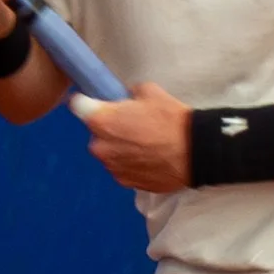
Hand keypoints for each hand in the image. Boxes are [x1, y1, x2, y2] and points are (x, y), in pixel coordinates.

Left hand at [72, 81, 191, 191]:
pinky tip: (148, 158)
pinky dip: (130, 163)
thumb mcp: (150, 91)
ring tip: (143, 144)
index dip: (88, 101)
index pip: (77, 106)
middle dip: (108, 128)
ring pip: (109, 152)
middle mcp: (100, 146)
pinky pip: (121, 168)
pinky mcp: (126, 182)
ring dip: (119, 147)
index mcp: (101, 121)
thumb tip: (127, 99)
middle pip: (95, 133)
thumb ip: (129, 94)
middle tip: (131, 123)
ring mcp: (112, 168)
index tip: (98, 101)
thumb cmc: (171, 119)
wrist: (195, 152)